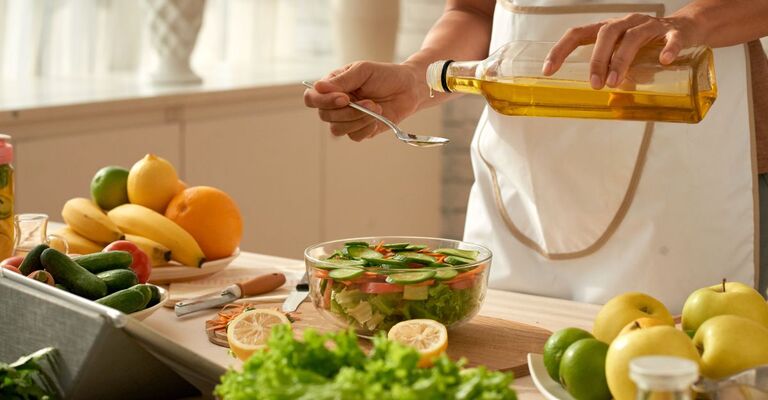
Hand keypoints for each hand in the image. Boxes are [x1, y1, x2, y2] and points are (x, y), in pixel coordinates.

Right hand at [303, 61, 424, 141]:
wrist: (408, 89)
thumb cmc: (385, 76)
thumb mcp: (363, 70)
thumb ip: (342, 80)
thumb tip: (318, 87)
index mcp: (332, 87)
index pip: (312, 98)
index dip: (323, 101)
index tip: (345, 98)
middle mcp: (335, 104)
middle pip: (324, 116)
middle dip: (348, 111)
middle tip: (370, 102)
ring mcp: (346, 119)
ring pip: (337, 129)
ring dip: (358, 120)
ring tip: (376, 108)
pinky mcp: (359, 130)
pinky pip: (354, 136)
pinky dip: (366, 128)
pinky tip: (377, 118)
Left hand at [542, 13, 699, 88]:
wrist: (688, 28)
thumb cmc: (648, 47)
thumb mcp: (626, 59)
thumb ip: (615, 75)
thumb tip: (606, 104)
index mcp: (609, 30)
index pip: (578, 34)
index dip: (560, 50)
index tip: (547, 71)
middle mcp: (626, 23)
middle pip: (606, 34)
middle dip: (597, 60)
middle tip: (594, 85)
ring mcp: (650, 25)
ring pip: (632, 37)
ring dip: (621, 60)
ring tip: (615, 83)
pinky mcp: (675, 31)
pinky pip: (672, 38)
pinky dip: (669, 48)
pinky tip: (665, 61)